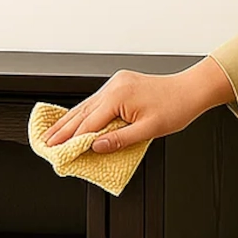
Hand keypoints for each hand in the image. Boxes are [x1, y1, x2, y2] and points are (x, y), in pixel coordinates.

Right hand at [42, 56, 235, 153]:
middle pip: (81, 113)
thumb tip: (95, 147)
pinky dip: (82, 114)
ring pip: (85, 106)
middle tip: (45, 144)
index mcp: (118, 96)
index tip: (59, 152)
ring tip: (51, 134)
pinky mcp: (119, 85)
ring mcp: (115, 84)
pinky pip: (95, 102)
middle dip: (62, 130)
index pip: (88, 123)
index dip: (71, 140)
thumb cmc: (176, 107)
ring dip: (67, 121)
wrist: (191, 89)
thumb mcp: (148, 130)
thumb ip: (119, 139)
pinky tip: (72, 121)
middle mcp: (114, 87)